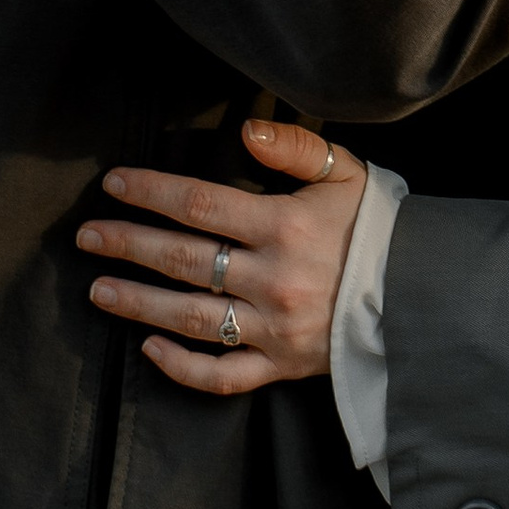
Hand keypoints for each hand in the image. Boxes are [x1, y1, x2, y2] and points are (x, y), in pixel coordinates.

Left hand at [79, 117, 366, 395]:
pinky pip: (223, 376)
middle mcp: (273, 280)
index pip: (200, 204)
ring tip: (98, 290)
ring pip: (192, 319)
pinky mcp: (282, 367)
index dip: (152, 192)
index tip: (114, 184)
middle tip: (86, 236)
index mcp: (286, 227)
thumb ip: (295, 148)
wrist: (422, 297)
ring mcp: (273, 329)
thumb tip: (244, 132)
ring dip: (139, 303)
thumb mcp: (347, 173)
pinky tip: (149, 349)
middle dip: (129, 246)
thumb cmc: (380, 228)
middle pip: (184, 260)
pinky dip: (183, 369)